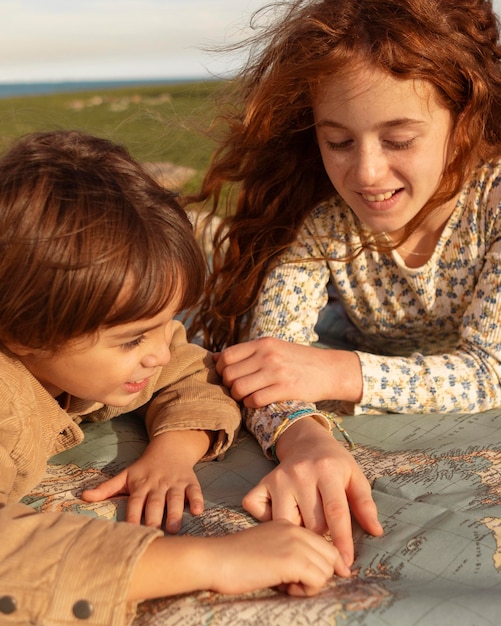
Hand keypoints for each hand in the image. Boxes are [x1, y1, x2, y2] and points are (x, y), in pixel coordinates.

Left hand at [82, 430, 210, 532]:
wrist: (170, 448)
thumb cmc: (144, 468)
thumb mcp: (125, 476)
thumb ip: (106, 488)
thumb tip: (83, 496)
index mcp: (140, 485)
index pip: (135, 502)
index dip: (132, 517)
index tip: (129, 533)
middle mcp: (158, 484)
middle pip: (155, 502)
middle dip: (154, 517)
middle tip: (153, 534)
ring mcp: (175, 483)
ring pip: (176, 498)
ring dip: (175, 512)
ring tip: (174, 528)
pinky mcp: (190, 481)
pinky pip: (195, 491)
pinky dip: (197, 500)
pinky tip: (198, 511)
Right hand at [129, 519, 349, 600]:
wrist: (215, 559)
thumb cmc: (234, 559)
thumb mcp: (266, 547)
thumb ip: (288, 551)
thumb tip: (312, 571)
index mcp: (288, 524)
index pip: (323, 543)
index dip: (322, 564)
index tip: (312, 579)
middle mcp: (295, 529)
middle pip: (331, 555)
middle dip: (319, 575)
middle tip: (295, 584)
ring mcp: (294, 542)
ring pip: (327, 569)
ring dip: (312, 584)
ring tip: (288, 586)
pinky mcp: (292, 560)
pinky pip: (318, 580)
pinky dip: (306, 590)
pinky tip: (286, 589)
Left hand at [215, 337, 361, 406]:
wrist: (329, 370)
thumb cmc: (297, 360)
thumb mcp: (273, 348)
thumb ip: (246, 353)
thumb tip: (214, 358)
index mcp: (263, 343)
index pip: (227, 356)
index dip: (222, 370)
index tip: (229, 377)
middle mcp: (267, 355)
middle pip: (229, 374)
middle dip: (228, 386)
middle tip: (237, 389)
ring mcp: (276, 372)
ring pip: (239, 388)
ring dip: (238, 397)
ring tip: (246, 397)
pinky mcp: (285, 389)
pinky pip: (254, 400)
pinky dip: (251, 405)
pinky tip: (256, 402)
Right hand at [242, 418, 382, 566]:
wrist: (307, 441)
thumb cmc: (334, 464)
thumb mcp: (355, 477)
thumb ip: (365, 504)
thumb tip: (376, 531)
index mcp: (328, 470)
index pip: (335, 511)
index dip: (342, 540)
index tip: (346, 564)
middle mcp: (301, 473)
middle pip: (310, 523)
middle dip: (320, 534)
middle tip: (324, 528)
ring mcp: (279, 477)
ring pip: (285, 523)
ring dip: (296, 529)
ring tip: (304, 520)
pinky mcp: (263, 481)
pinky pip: (257, 509)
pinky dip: (265, 518)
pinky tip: (280, 512)